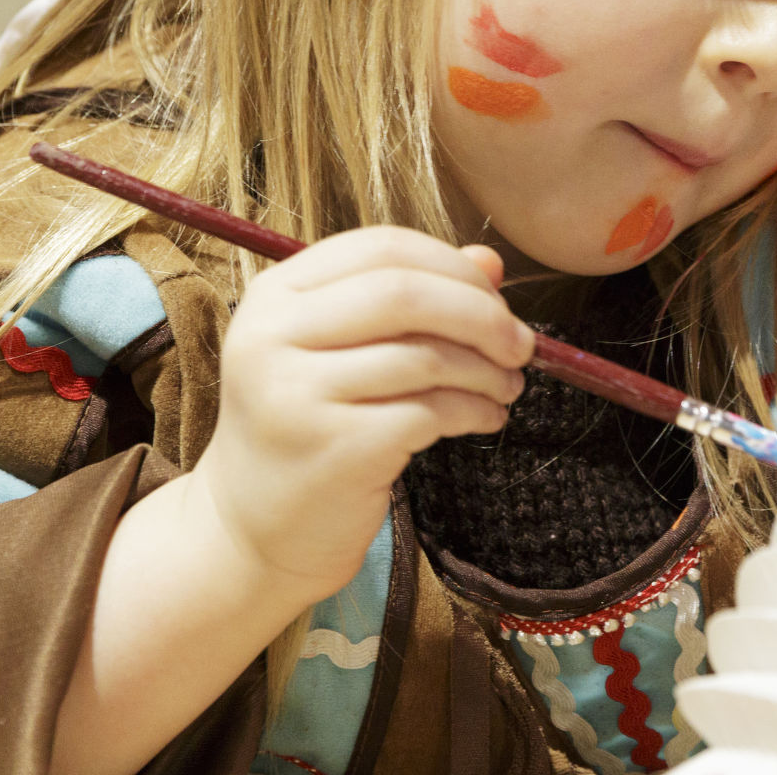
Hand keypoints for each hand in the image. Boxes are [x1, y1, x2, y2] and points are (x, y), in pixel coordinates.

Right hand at [186, 227, 532, 599]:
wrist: (255, 529)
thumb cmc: (313, 424)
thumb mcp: (346, 349)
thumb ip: (412, 297)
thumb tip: (491, 262)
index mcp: (274, 294)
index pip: (381, 247)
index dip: (453, 266)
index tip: (495, 295)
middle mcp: (272, 337)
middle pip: (405, 294)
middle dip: (482, 314)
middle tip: (521, 344)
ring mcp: (296, 394)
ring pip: (425, 356)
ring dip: (487, 370)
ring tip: (508, 386)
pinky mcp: (332, 448)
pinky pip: (429, 412)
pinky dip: (474, 410)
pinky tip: (486, 418)